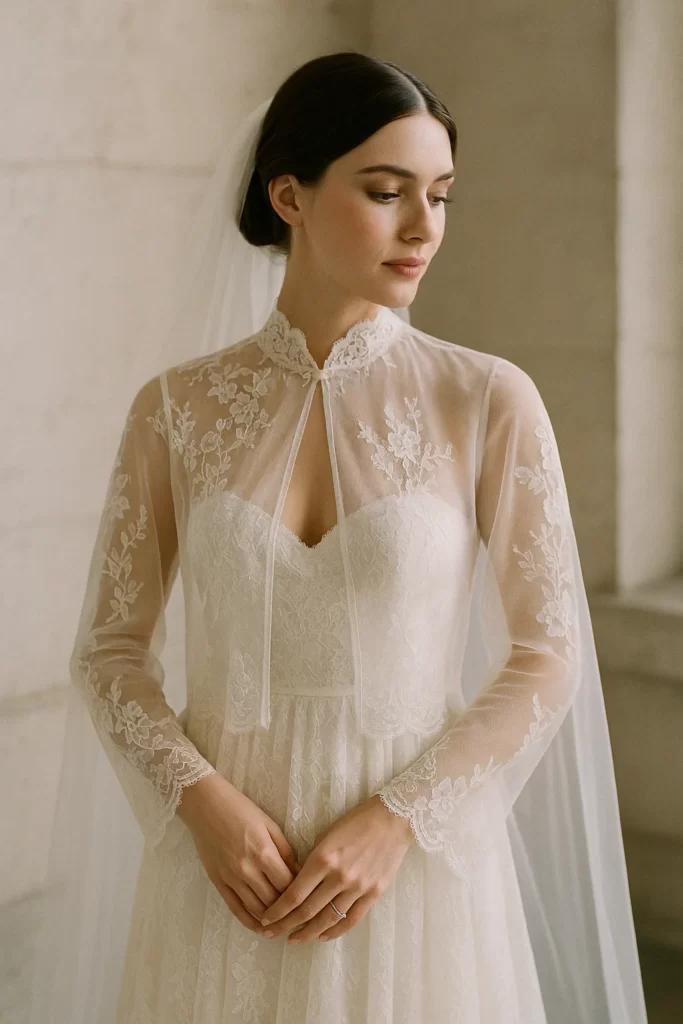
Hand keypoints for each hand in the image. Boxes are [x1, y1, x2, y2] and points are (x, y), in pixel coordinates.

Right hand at [177, 773, 301, 937]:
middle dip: (288, 912)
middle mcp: (247, 870)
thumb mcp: (270, 825)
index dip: (300, 896)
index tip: (309, 901)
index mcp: (264, 853)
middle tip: (300, 918)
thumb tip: (300, 874)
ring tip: (284, 927)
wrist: (206, 806)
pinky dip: (249, 922)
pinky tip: (260, 928)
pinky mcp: (218, 882)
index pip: (288, 885)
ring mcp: (231, 878)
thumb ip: (286, 851)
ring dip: (271, 921)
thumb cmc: (241, 810)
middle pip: (273, 901)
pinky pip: (235, 909)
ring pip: (256, 909)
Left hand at [259, 795, 414, 943]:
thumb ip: (313, 861)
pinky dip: (334, 931)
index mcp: (323, 858)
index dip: (278, 910)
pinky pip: (351, 919)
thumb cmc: (356, 821)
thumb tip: (298, 883)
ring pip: (328, 919)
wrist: (392, 819)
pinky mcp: (373, 894)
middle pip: (307, 911)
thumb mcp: (327, 835)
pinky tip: (322, 936)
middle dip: (285, 925)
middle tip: (271, 934)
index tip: (266, 919)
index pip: (294, 894)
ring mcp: (358, 887)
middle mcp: (339, 876)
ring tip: (293, 939)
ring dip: (308, 933)